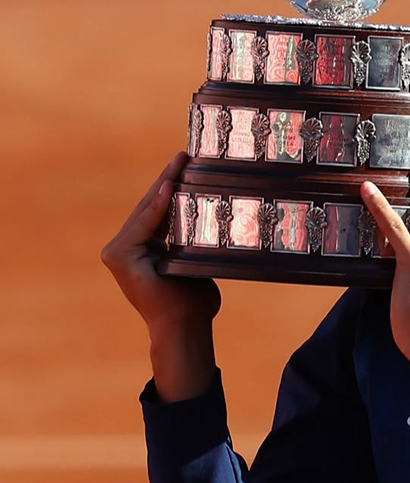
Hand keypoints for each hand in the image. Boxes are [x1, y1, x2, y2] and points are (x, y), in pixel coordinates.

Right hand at [101, 153, 220, 400]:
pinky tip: (171, 186)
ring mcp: (119, 252)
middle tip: (187, 154)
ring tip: (182, 162)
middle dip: (170, 179)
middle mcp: (125, 248)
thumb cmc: (195, 303)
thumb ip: (193, 242)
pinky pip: (144, 225)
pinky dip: (158, 206)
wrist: (185, 328)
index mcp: (141, 249)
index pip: (158, 212)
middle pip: (151, 207)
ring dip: (166, 185)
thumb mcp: (195, 263)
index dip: (173, 186)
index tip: (189, 163)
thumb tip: (216, 221)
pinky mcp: (119, 256)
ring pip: (148, 211)